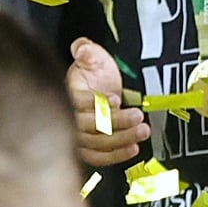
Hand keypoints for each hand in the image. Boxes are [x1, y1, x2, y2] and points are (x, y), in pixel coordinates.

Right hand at [67, 38, 147, 166]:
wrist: (102, 87)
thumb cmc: (94, 73)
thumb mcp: (92, 56)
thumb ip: (87, 50)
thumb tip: (82, 48)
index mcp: (66, 93)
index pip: (76, 102)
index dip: (95, 102)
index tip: (116, 99)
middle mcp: (68, 117)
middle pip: (89, 125)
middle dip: (116, 121)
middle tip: (137, 115)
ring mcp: (77, 135)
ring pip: (96, 143)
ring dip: (121, 138)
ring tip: (141, 130)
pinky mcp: (87, 149)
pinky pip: (98, 157)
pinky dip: (116, 155)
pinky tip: (132, 148)